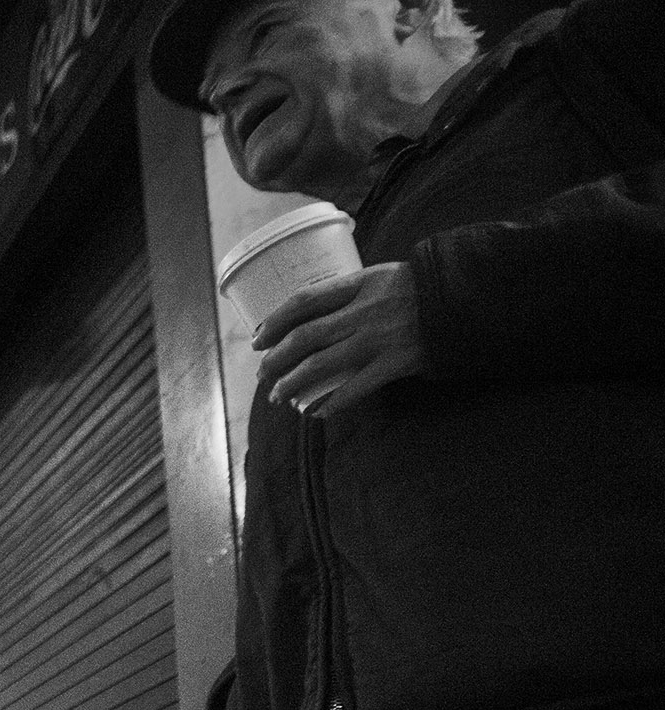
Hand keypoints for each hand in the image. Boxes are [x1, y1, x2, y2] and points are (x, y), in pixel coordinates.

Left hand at [256, 262, 424, 416]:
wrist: (471, 298)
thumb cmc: (423, 289)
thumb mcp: (384, 276)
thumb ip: (351, 293)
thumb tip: (312, 315)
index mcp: (360, 283)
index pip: (303, 301)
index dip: (274, 322)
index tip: (258, 339)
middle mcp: (365, 310)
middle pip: (304, 337)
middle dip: (275, 360)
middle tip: (263, 375)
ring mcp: (379, 338)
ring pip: (320, 365)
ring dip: (292, 384)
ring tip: (279, 396)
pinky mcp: (396, 362)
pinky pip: (354, 388)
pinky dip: (331, 403)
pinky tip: (316, 412)